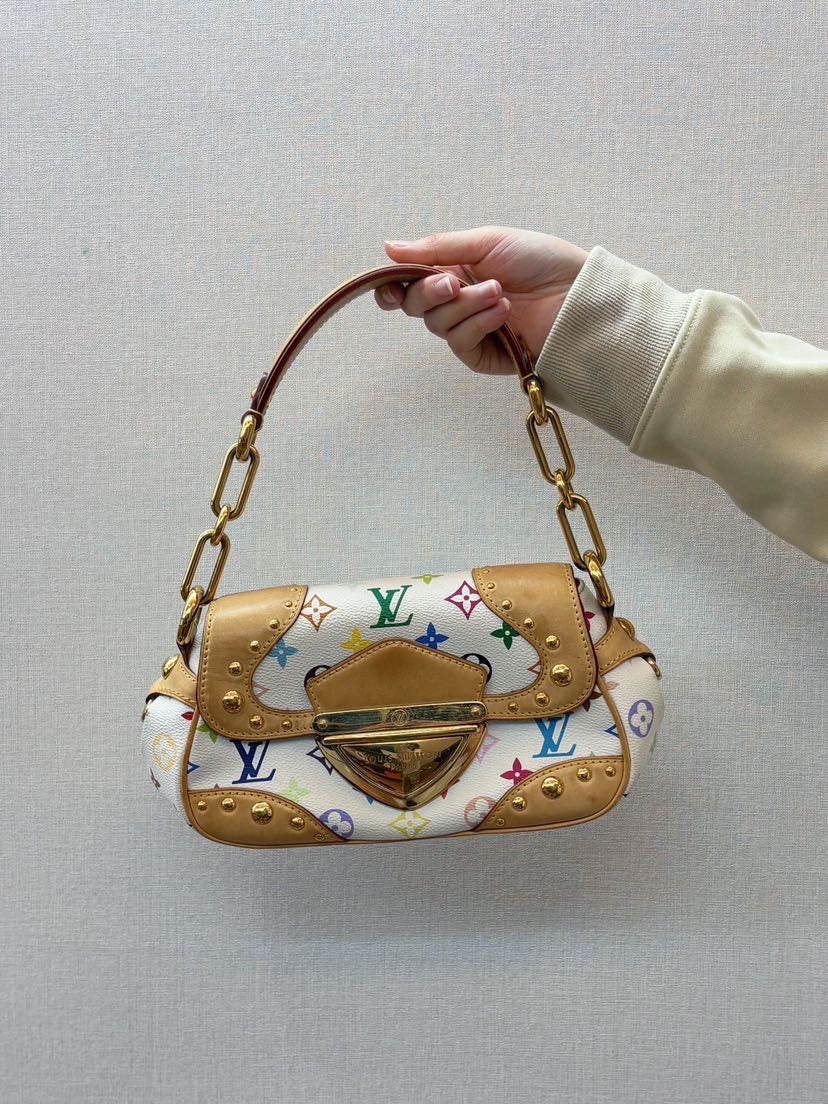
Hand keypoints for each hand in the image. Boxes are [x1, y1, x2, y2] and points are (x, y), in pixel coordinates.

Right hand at [375, 225, 587, 374]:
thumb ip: (438, 247)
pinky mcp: (482, 355)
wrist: (577, 293)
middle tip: (453, 284)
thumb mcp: (487, 242)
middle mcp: (456, 302)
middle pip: (414, 306)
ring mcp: (469, 329)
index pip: (409, 284)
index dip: (394, 287)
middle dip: (428, 293)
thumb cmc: (541, 262)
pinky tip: (503, 312)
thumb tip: (389, 248)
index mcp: (454, 271)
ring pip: (436, 324)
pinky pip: (459, 342)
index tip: (391, 287)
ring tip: (500, 293)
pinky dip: (477, 324)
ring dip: (465, 305)